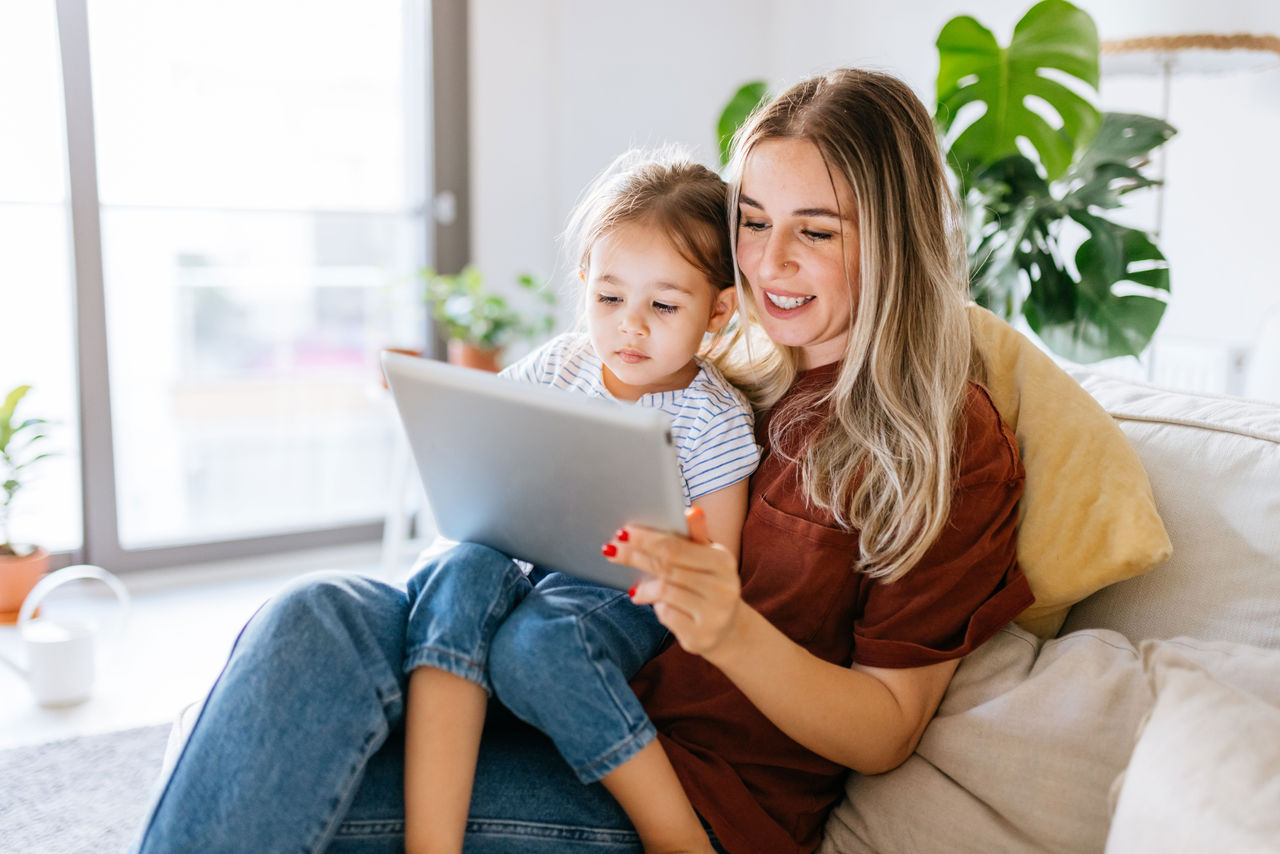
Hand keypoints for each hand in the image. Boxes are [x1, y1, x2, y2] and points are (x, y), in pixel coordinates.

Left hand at [604, 507, 743, 657]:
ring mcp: (714, 614)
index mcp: (723, 561)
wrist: (729, 629)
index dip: (646, 539)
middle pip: (666, 568)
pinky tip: (655, 605)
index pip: (676, 547)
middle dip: (635, 557)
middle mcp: (723, 587)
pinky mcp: (701, 636)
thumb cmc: (710, 585)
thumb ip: (696, 535)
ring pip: (665, 592)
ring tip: (633, 588)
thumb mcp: (707, 558)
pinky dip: (656, 608)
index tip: (622, 532)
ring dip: (645, 588)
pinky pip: (667, 616)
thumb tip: (690, 510)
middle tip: (610, 550)